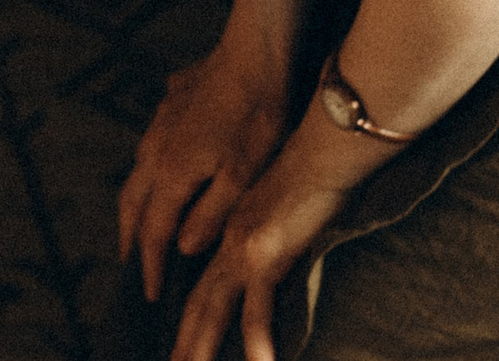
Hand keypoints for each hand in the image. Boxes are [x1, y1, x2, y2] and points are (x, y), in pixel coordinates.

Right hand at [121, 41, 292, 304]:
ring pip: (138, 171)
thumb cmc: (258, 118)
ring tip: (141, 221)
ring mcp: (160, 123)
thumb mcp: (243, 176)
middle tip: (131, 264)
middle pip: (132, 203)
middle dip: (130, 238)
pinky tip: (162, 160)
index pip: (154, 231)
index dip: (151, 265)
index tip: (151, 294)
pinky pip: (152, 141)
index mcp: (171, 172)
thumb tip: (181, 248)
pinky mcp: (171, 103)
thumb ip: (210, 215)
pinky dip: (151, 166)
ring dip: (136, 203)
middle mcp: (155, 149)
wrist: (257, 54)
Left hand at [169, 124, 360, 360]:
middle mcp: (228, 247)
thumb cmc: (306, 182)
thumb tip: (262, 267)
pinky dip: (256, 337)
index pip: (201, 288)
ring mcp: (243, 252)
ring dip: (201, 345)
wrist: (317, 156)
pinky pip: (259, 307)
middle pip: (198, 304)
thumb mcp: (276, 214)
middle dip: (185, 341)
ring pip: (214, 309)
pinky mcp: (266, 255)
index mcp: (228, 239)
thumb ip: (262, 240)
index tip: (181, 347)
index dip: (188, 319)